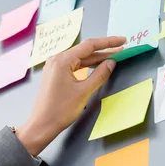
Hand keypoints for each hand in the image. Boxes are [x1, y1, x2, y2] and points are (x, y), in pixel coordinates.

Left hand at [15, 36, 125, 155]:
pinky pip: (74, 65)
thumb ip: (100, 75)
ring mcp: (55, 66)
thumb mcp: (84, 92)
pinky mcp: (56, 74)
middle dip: (104, 50)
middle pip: (84, 51)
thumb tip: (112, 62)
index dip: (108, 42)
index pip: (89, 45)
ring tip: (114, 56)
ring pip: (80, 58)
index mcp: (62, 60)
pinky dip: (87, 66)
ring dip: (96, 58)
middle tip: (121, 49)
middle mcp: (57, 59)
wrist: (42, 125)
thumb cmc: (61, 110)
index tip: (122, 40)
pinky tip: (98, 66)